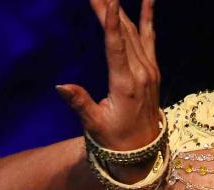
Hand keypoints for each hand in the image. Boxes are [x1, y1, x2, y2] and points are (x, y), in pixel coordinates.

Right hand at [56, 0, 161, 181]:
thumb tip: (60, 86)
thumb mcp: (95, 124)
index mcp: (126, 85)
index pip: (116, 45)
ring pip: (134, 32)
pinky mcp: (153, 71)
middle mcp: (141, 73)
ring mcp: (149, 70)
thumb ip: (80, 102)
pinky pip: (150, 38)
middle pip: (123, 32)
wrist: (143, 152)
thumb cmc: (116, 140)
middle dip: (108, 6)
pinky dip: (147, 17)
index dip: (110, 20)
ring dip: (120, 10)